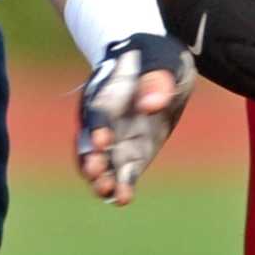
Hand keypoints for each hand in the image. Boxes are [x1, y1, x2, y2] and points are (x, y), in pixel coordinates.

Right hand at [76, 34, 196, 203]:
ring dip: (102, 177)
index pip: (99, 111)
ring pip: (103, 162)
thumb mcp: (163, 59)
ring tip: (107, 191)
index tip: (101, 142)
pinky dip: (122, 185)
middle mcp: (107, 119)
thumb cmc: (156, 56)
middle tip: (95, 172)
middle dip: (91, 158)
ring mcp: (118, 138)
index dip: (98, 127)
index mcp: (108, 92)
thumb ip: (157, 78)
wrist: (157, 65)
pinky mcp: (133, 153)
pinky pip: (123, 172)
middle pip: (91, 142)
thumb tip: (150, 104)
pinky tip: (124, 198)